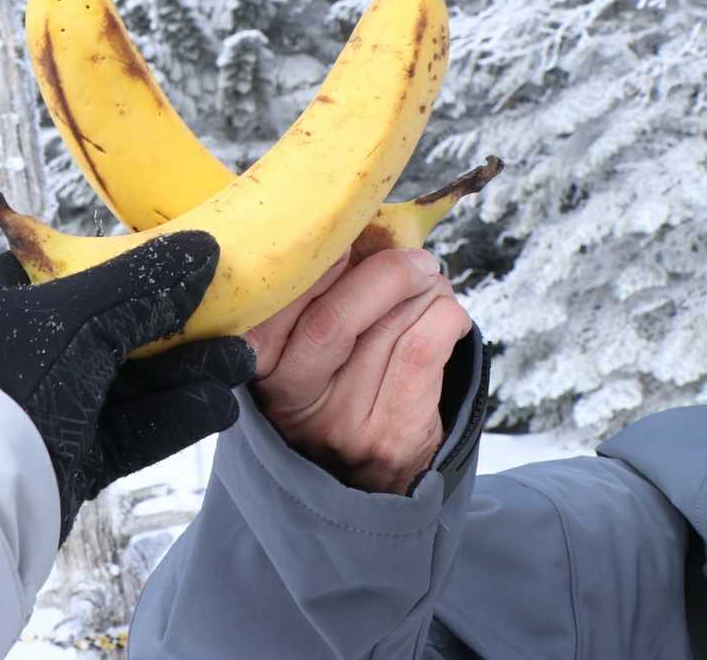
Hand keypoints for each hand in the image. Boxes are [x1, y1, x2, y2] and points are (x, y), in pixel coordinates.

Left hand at [0, 232, 255, 540]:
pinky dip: (170, 418)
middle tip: (234, 322)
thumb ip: (138, 284)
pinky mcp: (63, 461)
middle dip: (176, 328)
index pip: (72, 272)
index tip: (187, 267)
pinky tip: (216, 407)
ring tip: (240, 365)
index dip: (131, 267)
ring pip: (124, 383)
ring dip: (184, 372)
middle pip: (109, 330)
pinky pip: (125, 431)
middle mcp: (16, 353)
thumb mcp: (71, 319)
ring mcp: (41, 409)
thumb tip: (201, 249)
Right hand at [244, 248, 470, 493]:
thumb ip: (315, 295)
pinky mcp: (390, 436)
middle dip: (386, 273)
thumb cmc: (339, 389)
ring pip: (391, 328)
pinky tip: (449, 316)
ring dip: (426, 292)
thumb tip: (360, 227)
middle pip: (334, 318)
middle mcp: (291, 399)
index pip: (277, 304)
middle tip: (415, 259)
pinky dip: (446, 317)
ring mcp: (340, 423)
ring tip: (432, 287)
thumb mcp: (301, 351)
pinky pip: (423, 351)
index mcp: (257, 365)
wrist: (370, 480)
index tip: (351, 238)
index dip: (319, 262)